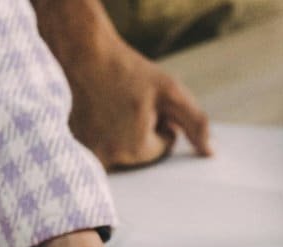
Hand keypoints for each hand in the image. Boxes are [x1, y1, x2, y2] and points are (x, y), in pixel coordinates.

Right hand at [32, 0, 210, 169]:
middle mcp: (108, 157)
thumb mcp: (170, 91)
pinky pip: (97, 148)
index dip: (160, 122)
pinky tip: (98, 111)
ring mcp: (87, 153)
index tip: (147, 103)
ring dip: (120, 133)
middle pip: (138, 153)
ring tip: (113, 106)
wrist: (83, 53)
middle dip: (141, 131)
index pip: (161, 148)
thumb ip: (195, 123)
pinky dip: (100, 133)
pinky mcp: (72, 146)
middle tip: (129, 103)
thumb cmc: (127, 70)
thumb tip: (210, 153)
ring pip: (118, 151)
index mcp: (135, 148)